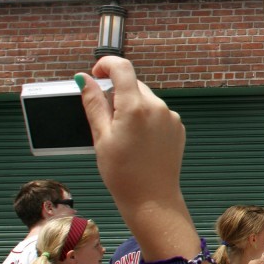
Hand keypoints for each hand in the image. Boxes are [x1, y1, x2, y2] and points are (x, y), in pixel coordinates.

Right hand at [80, 57, 185, 216]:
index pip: (122, 68)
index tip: (96, 74)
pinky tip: (138, 141)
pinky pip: (158, 112)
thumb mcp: (100, 137)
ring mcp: (171, 117)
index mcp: (135, 107)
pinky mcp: (178, 127)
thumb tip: (86, 79)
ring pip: (146, 99)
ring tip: (122, 135)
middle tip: (104, 118)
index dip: (106, 65)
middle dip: (116, 92)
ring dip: (131, 106)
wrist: (152, 199)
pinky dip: (145, 118)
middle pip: (133, 84)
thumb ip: (94, 104)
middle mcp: (157, 107)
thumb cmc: (122, 173)